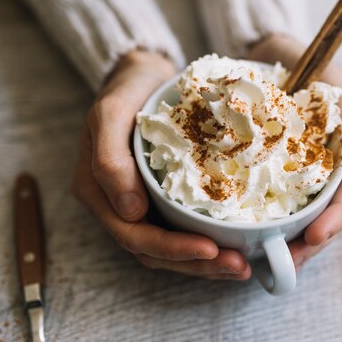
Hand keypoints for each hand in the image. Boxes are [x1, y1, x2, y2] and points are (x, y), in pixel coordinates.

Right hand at [71, 50, 250, 279]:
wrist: (144, 76)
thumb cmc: (127, 90)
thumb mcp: (110, 113)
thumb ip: (110, 159)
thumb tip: (130, 212)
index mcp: (98, 192)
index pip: (134, 236)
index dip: (172, 249)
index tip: (210, 248)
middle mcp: (117, 206)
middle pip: (154, 252)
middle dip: (197, 263)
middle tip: (239, 266)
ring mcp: (139, 204)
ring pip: (170, 249)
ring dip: (206, 262)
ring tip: (242, 265)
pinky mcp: (161, 199)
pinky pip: (182, 230)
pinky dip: (207, 242)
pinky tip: (236, 245)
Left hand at [248, 34, 341, 268]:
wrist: (264, 49)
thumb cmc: (305, 60)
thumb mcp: (331, 80)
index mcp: (341, 152)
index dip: (335, 220)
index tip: (313, 237)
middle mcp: (320, 167)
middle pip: (324, 214)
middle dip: (309, 244)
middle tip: (286, 264)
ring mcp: (294, 171)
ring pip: (297, 215)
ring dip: (286, 241)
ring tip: (264, 262)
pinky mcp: (267, 168)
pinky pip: (267, 198)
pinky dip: (261, 220)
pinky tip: (245, 235)